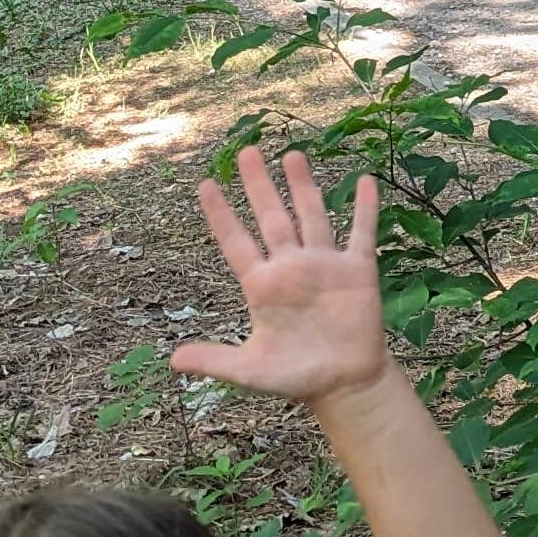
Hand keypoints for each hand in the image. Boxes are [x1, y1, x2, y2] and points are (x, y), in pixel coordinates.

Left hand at [174, 148, 393, 408]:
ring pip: (312, 215)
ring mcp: (325, 265)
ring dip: (303, 186)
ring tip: (292, 154)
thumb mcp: (250, 370)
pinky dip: (364, 208)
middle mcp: (291, 267)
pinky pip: (361, 233)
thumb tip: (172, 361)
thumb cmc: (296, 378)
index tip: (205, 184)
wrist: (345, 385)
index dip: (220, 214)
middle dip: (259, 185)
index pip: (236, 242)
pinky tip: (365, 181)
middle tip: (247, 151)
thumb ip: (215, 360)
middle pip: (272, 217)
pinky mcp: (357, 271)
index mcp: (263, 286)